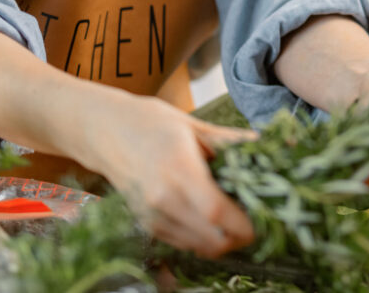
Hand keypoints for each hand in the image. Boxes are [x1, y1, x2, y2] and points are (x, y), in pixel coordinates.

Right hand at [79, 92, 255, 257]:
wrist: (102, 131)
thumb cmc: (148, 121)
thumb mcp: (193, 125)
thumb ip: (230, 142)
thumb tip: (266, 145)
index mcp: (178, 170)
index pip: (217, 212)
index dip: (244, 223)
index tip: (264, 218)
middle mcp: (162, 200)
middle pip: (212, 239)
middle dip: (240, 237)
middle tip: (255, 219)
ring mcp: (152, 216)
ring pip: (199, 247)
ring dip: (222, 240)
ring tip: (236, 219)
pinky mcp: (146, 224)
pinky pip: (183, 244)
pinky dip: (203, 238)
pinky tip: (211, 219)